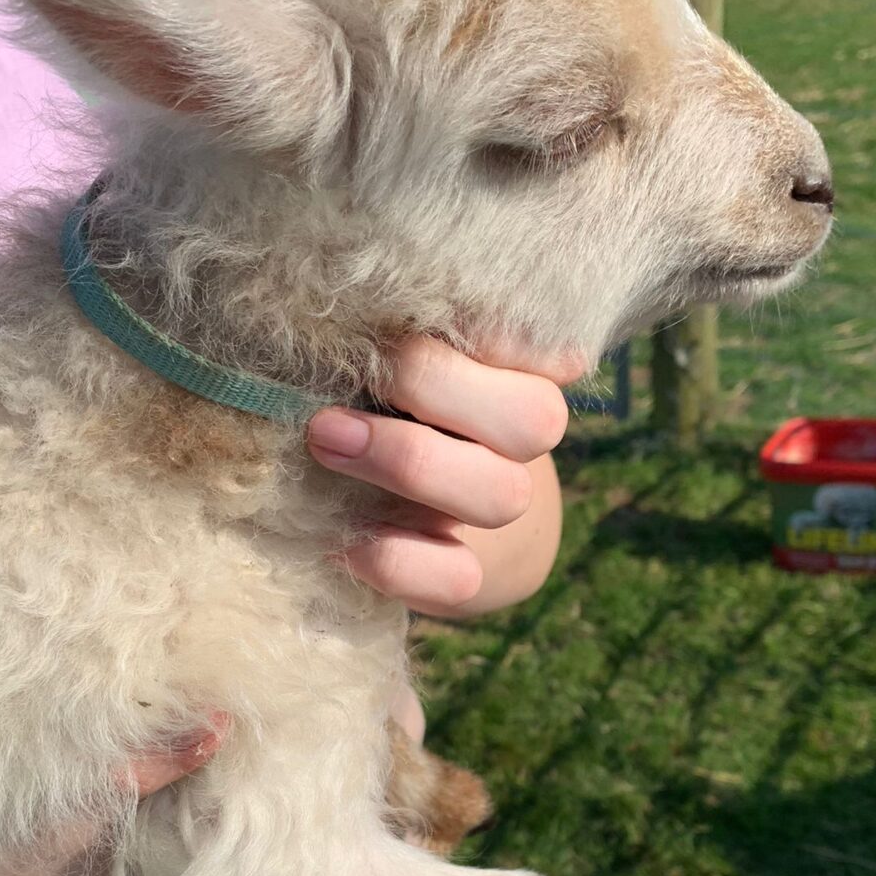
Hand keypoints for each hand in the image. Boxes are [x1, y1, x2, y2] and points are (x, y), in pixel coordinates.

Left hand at [306, 335, 571, 614]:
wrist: (428, 523)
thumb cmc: (396, 405)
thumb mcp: (407, 358)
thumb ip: (397, 332)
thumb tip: (333, 297)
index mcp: (525, 377)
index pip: (551, 349)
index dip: (491, 327)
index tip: (412, 307)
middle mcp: (522, 446)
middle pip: (534, 419)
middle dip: (434, 384)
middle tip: (360, 373)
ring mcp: (498, 513)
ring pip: (500, 494)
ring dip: (407, 461)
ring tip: (324, 437)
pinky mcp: (467, 577)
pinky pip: (454, 577)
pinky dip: (392, 557)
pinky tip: (339, 539)